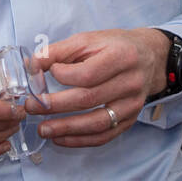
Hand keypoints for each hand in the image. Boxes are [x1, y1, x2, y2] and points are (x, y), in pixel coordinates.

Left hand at [25, 28, 169, 148]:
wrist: (150, 57)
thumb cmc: (115, 46)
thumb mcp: (88, 40)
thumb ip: (59, 51)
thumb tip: (31, 65)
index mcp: (121, 56)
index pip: (88, 73)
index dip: (63, 76)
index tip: (47, 72)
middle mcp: (131, 82)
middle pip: (90, 99)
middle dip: (56, 106)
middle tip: (31, 106)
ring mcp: (133, 104)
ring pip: (98, 122)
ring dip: (67, 129)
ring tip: (43, 129)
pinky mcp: (131, 119)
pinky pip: (105, 135)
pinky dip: (81, 140)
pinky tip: (61, 138)